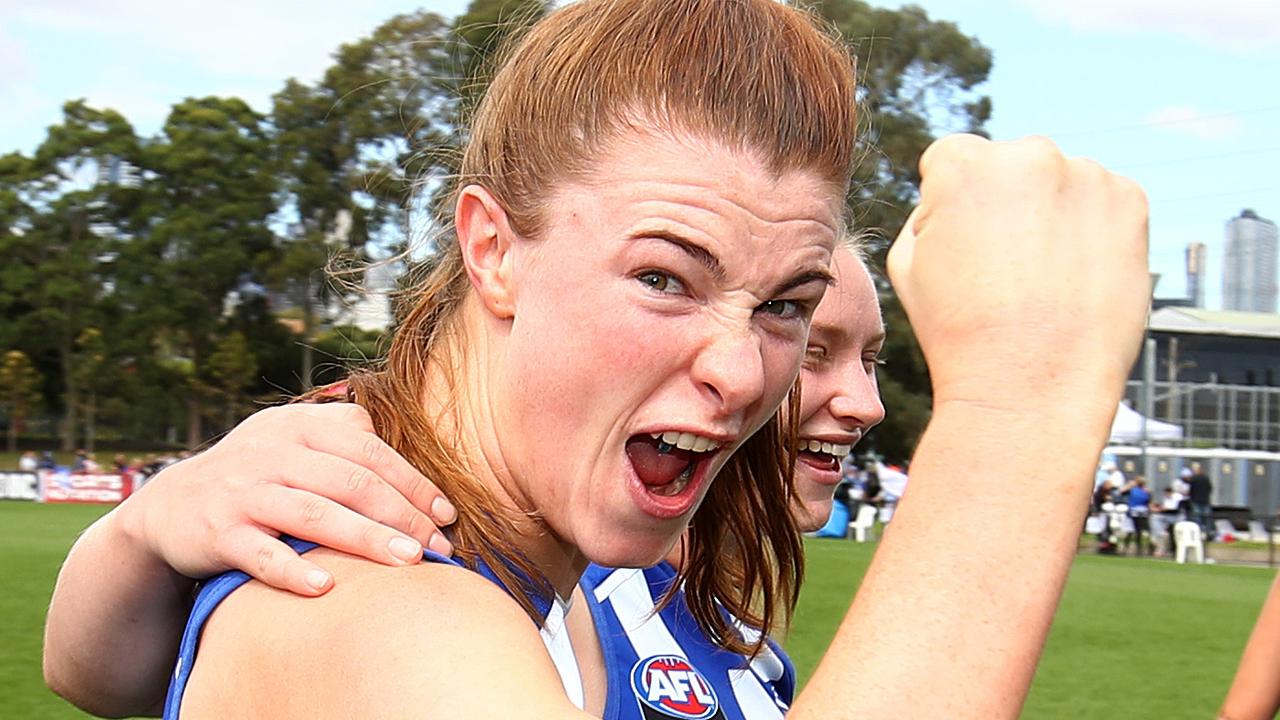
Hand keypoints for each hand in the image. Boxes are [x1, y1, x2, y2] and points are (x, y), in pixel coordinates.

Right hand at [119, 403, 455, 595]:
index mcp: (299, 427)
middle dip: (402, 515)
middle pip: (351, 481)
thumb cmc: (255, 474)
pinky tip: (326, 587)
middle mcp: (272, 453)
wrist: (169, 507)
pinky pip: (260, 553)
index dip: (413, 482)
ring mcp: (244, 492)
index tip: (447, 514)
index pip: (370, 452)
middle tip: (438, 546)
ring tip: (408, 562)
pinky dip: (292, 569)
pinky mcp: (218, 532)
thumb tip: (406, 447)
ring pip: (315, 513)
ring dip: (366, 538)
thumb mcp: (291, 438)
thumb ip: (343, 432)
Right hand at [887, 134, 1148, 422]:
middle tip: (1005, 269)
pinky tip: (1074, 277)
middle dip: (1007, 204)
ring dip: (1053, 214)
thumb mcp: (906, 263)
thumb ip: (928, 212)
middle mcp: (1027, 154)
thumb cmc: (957, 330)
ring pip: (1060, 183)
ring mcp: (1086, 174)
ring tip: (1044, 280)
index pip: (951, 161)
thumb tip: (958, 198)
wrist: (1029, 384)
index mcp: (962, 163)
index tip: (962, 251)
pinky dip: (1093, 231)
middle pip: (1010, 167)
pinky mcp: (1130, 201)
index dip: (950, 209)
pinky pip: (1104, 202)